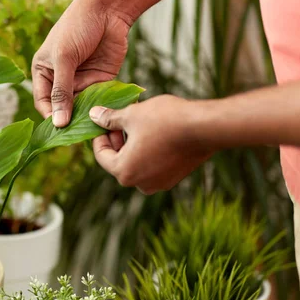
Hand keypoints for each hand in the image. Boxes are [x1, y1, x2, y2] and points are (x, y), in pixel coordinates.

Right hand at [32, 0, 131, 126]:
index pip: (44, 102)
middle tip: (80, 135)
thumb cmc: (77, 27)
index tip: (60, 130)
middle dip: (71, 119)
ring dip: (88, 115)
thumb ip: (62, 91)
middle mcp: (61, 79)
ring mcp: (82, 80)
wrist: (108, 8)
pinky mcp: (101, 80)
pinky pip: (100, 99)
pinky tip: (107, 115)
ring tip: (95, 127)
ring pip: (82, 106)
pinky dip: (103, 106)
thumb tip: (57, 123)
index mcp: (44, 72)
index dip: (51, 116)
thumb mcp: (65, 58)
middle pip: (63, 108)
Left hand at [89, 95, 214, 193]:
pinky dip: (147, 150)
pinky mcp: (174, 178)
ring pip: (136, 163)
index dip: (99, 136)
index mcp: (124, 172)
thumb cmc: (165, 120)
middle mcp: (140, 184)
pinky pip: (152, 165)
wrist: (206, 127)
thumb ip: (109, 118)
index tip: (101, 121)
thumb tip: (93, 115)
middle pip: (118, 161)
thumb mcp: (131, 115)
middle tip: (118, 118)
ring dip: (132, 144)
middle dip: (116, 139)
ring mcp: (159, 183)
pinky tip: (153, 131)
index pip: (101, 156)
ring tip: (136, 121)